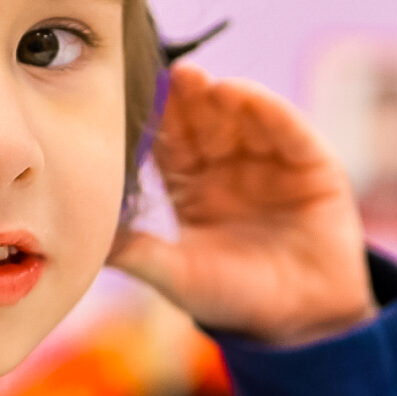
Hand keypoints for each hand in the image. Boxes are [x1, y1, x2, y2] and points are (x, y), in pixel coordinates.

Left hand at [110, 64, 376, 346]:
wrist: (303, 320)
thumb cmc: (235, 298)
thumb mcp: (179, 275)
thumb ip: (138, 253)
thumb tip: (85, 239)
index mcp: (192, 187)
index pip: (168, 145)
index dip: (152, 122)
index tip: (128, 99)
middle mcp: (228, 166)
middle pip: (202, 121)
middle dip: (182, 97)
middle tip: (160, 75)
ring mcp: (269, 160)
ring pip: (240, 117)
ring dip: (218, 95)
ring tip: (193, 79)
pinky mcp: (310, 162)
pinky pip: (286, 129)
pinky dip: (265, 108)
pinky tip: (239, 93)